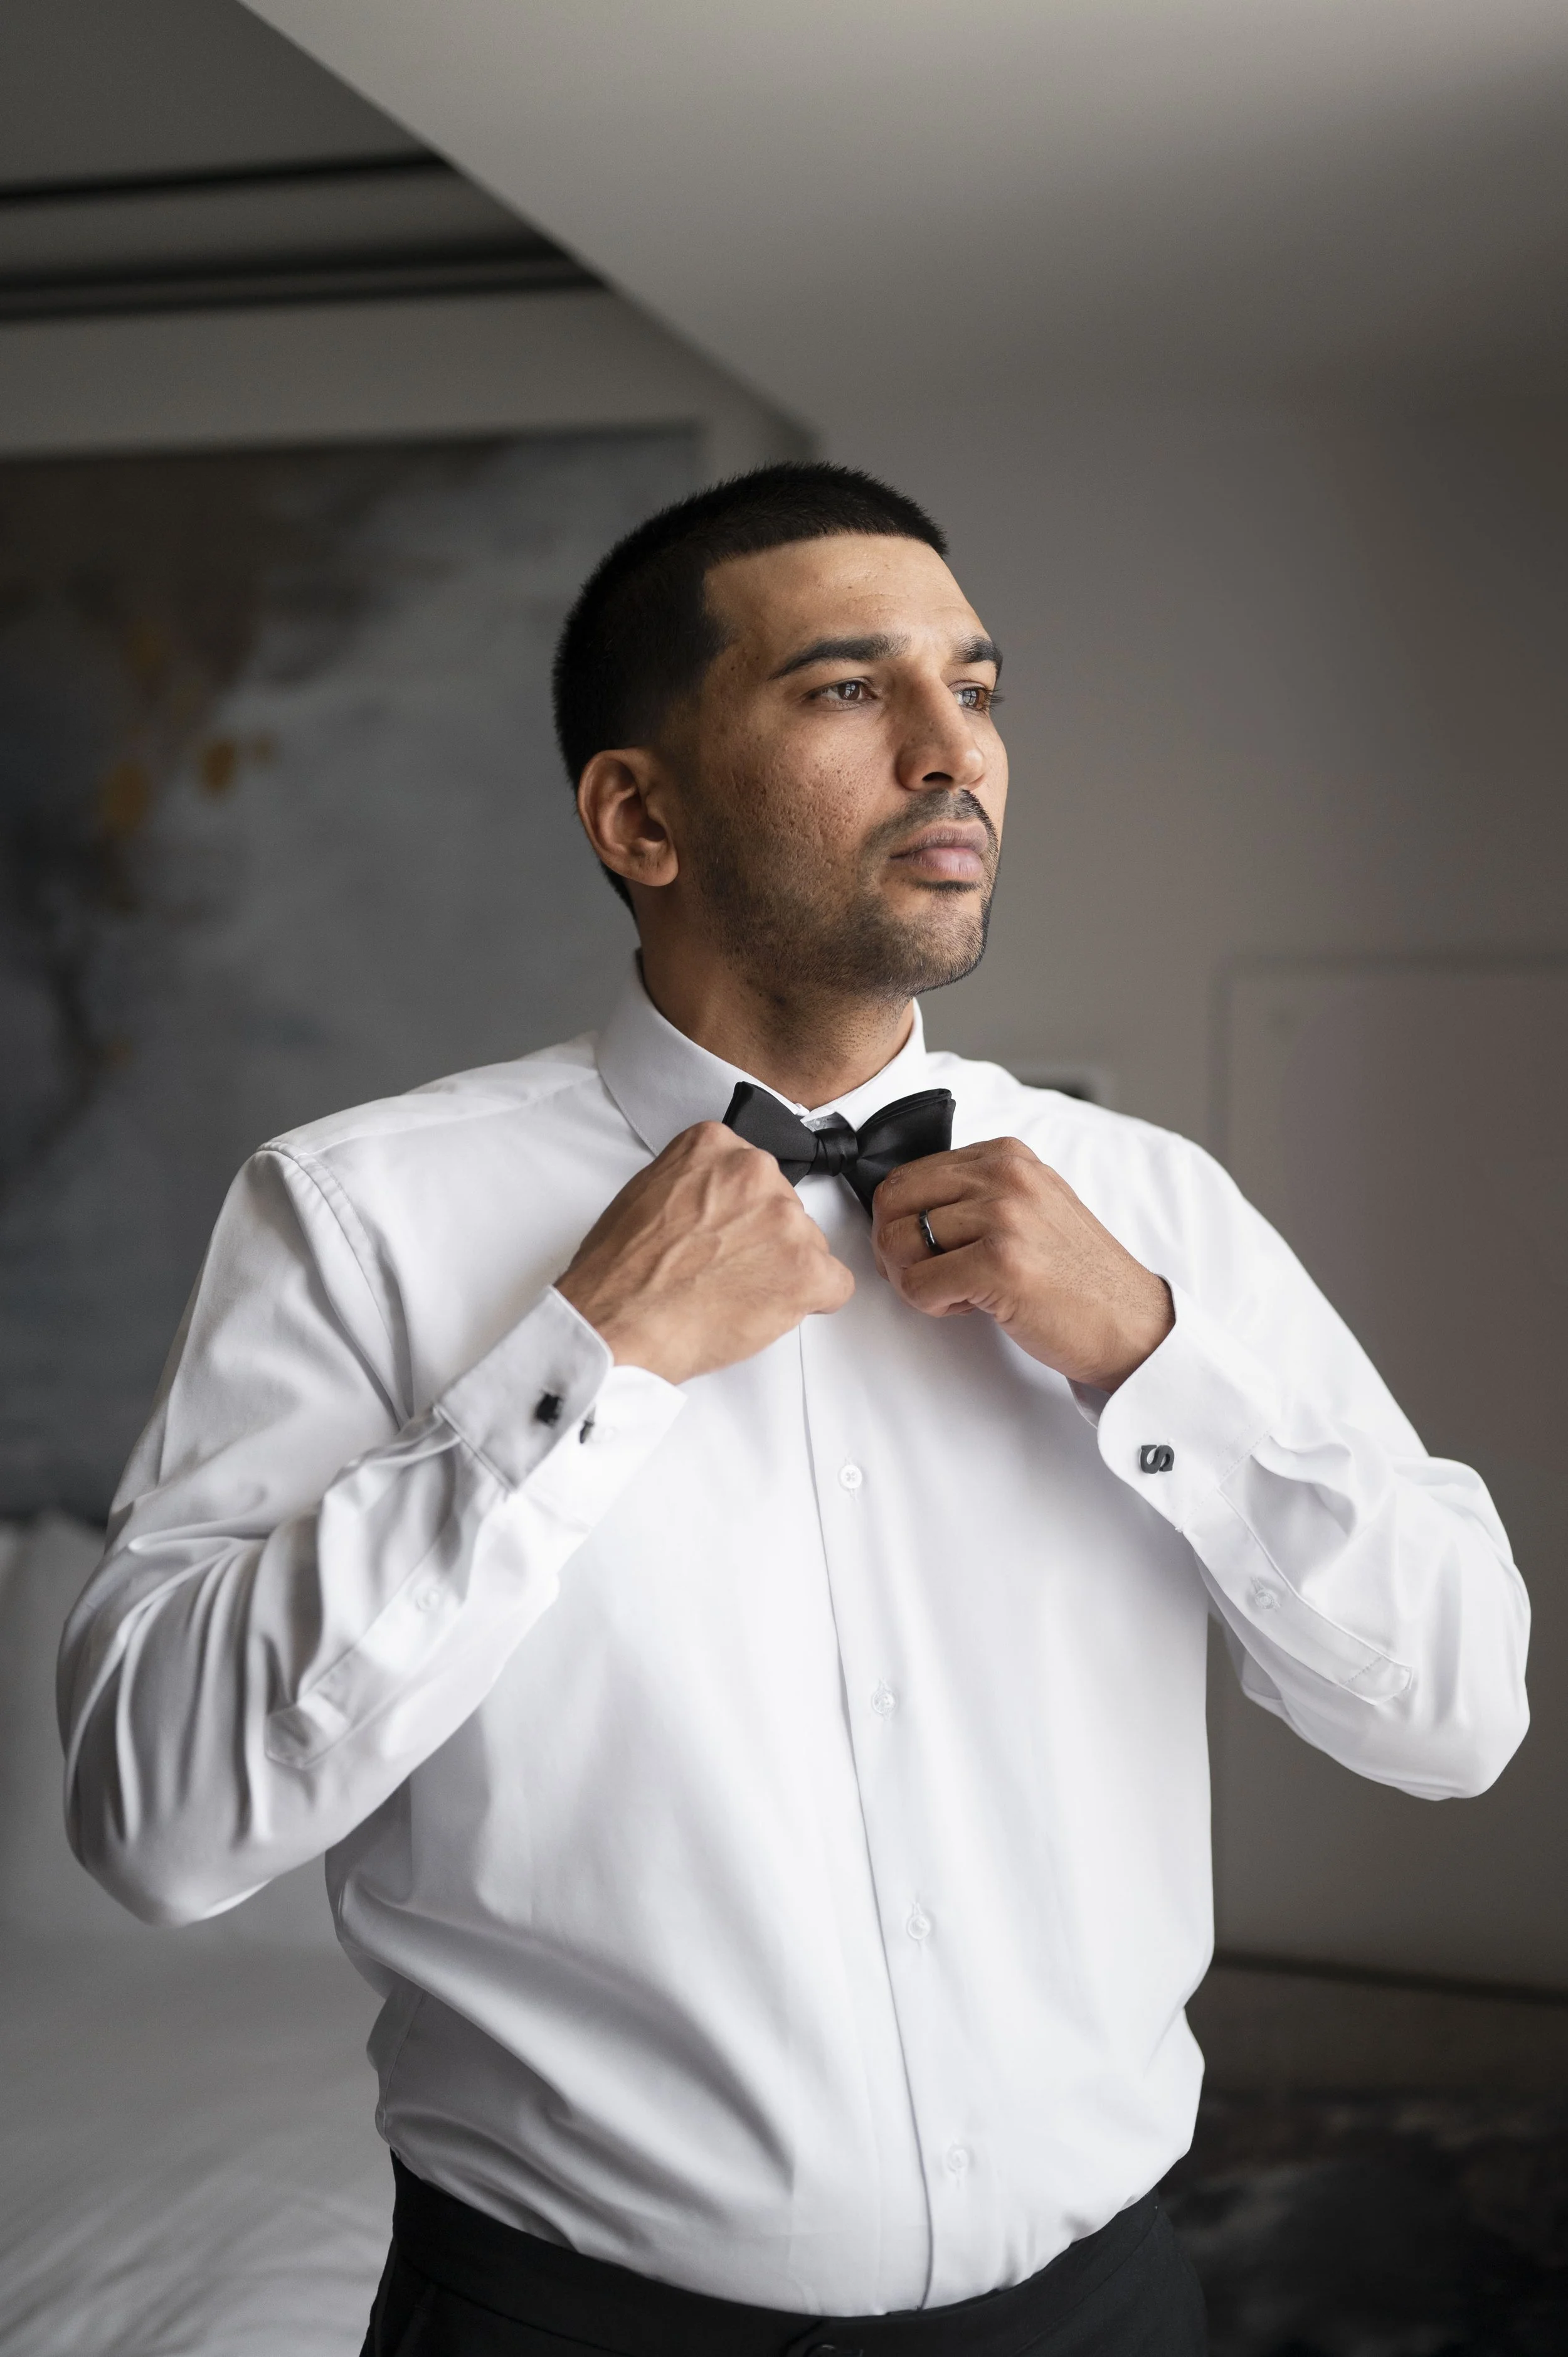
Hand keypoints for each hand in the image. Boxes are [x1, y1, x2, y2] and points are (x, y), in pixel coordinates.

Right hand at [557, 1124, 853, 1384]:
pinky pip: (835, 1285)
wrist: (615, 1324)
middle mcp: (755, 1172)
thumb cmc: (619, 1273)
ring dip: (782, 1273)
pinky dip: (811, 1304)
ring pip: (809, 1246)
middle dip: (763, 1241)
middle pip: (784, 1208)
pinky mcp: (807, 1269)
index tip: (723, 1233)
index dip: (740, 1213)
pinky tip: (767, 1312)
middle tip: (722, 1272)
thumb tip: (714, 1202)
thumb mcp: (645, 1192)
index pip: (753, 1174)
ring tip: (731, 1296)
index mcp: (715, 1145)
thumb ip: (693, 1182)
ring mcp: (786, 1220)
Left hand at [872, 1137, 1172, 1389]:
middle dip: (895, 1248)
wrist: (1130, 1323)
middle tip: (927, 1276)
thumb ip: (976, 1194)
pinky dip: (932, 1304)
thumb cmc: (1077, 1276)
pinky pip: (918, 1284)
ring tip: (957, 1291)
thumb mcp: (1031, 1207)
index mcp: (1007, 1156)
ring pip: (898, 1243)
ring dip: (915, 1279)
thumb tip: (904, 1207)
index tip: (925, 1250)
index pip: (908, 1174)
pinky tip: (970, 1306)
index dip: (901, 1221)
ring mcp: (1005, 1217)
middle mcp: (1005, 1176)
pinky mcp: (1001, 1264)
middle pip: (893, 1201)